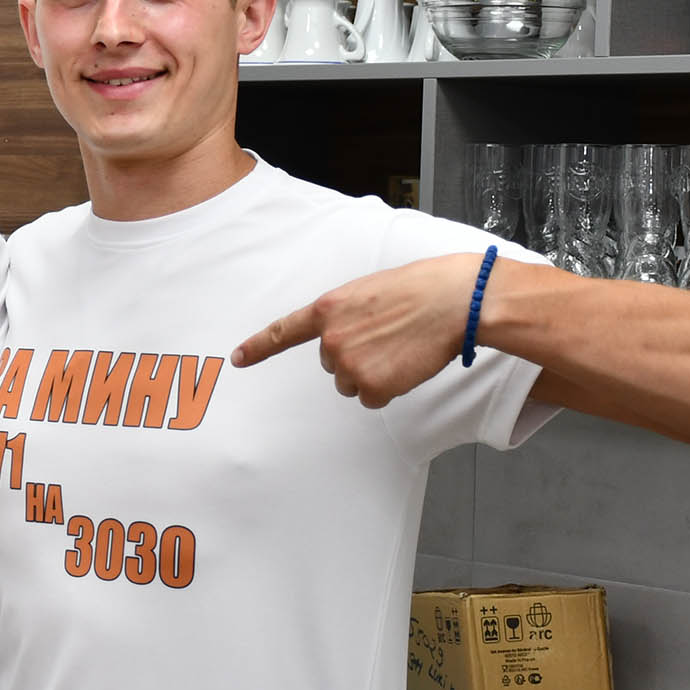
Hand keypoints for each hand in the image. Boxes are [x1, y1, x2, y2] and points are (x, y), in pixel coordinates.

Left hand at [230, 254, 482, 407]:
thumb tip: (342, 339)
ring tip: (399, 348)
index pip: (284, 332)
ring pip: (351, 384)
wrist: (452, 301)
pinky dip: (389, 388)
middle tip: (387, 336)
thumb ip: (344, 316)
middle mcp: (330, 340)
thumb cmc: (418, 290)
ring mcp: (348, 364)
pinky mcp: (371, 386)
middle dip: (356, 355)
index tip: (237, 358)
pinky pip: (372, 399)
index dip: (258, 346)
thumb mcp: (367, 291)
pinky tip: (405, 365)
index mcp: (327, 309)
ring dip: (372, 373)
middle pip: (331, 365)